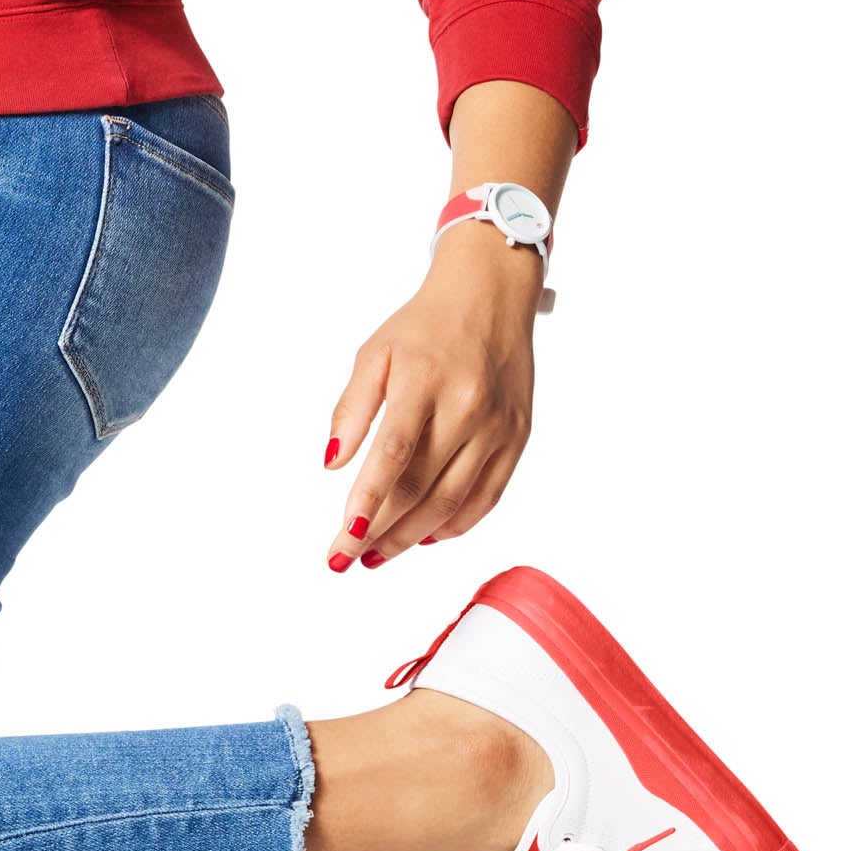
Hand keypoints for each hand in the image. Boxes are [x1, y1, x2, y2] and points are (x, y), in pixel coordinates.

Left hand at [322, 230, 540, 573]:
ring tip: (378, 554)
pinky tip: (425, 536)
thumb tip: (333, 461)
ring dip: (411, 536)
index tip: (342, 536)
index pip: (392, 454)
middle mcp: (467, 406)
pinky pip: (487, 496)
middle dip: (379, 530)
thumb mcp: (374, 352)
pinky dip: (455, 524)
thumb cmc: (427, 325)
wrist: (491, 295)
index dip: (367, 501)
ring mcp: (496, 425)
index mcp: (424, 381)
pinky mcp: (517, 437)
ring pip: (452, 500)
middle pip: (420, 486)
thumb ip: (351, 407)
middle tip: (347, 556)